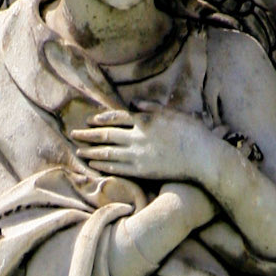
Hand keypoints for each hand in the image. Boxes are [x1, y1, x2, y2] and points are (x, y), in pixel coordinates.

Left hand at [70, 108, 220, 187]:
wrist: (202, 157)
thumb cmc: (192, 133)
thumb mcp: (172, 114)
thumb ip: (152, 108)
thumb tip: (135, 104)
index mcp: (145, 120)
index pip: (116, 118)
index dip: (101, 119)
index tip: (89, 121)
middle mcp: (138, 136)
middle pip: (107, 135)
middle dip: (88, 135)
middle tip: (74, 134)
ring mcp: (138, 154)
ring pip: (108, 152)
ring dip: (91, 152)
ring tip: (78, 151)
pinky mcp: (142, 171)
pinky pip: (117, 168)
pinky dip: (103, 166)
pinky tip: (93, 165)